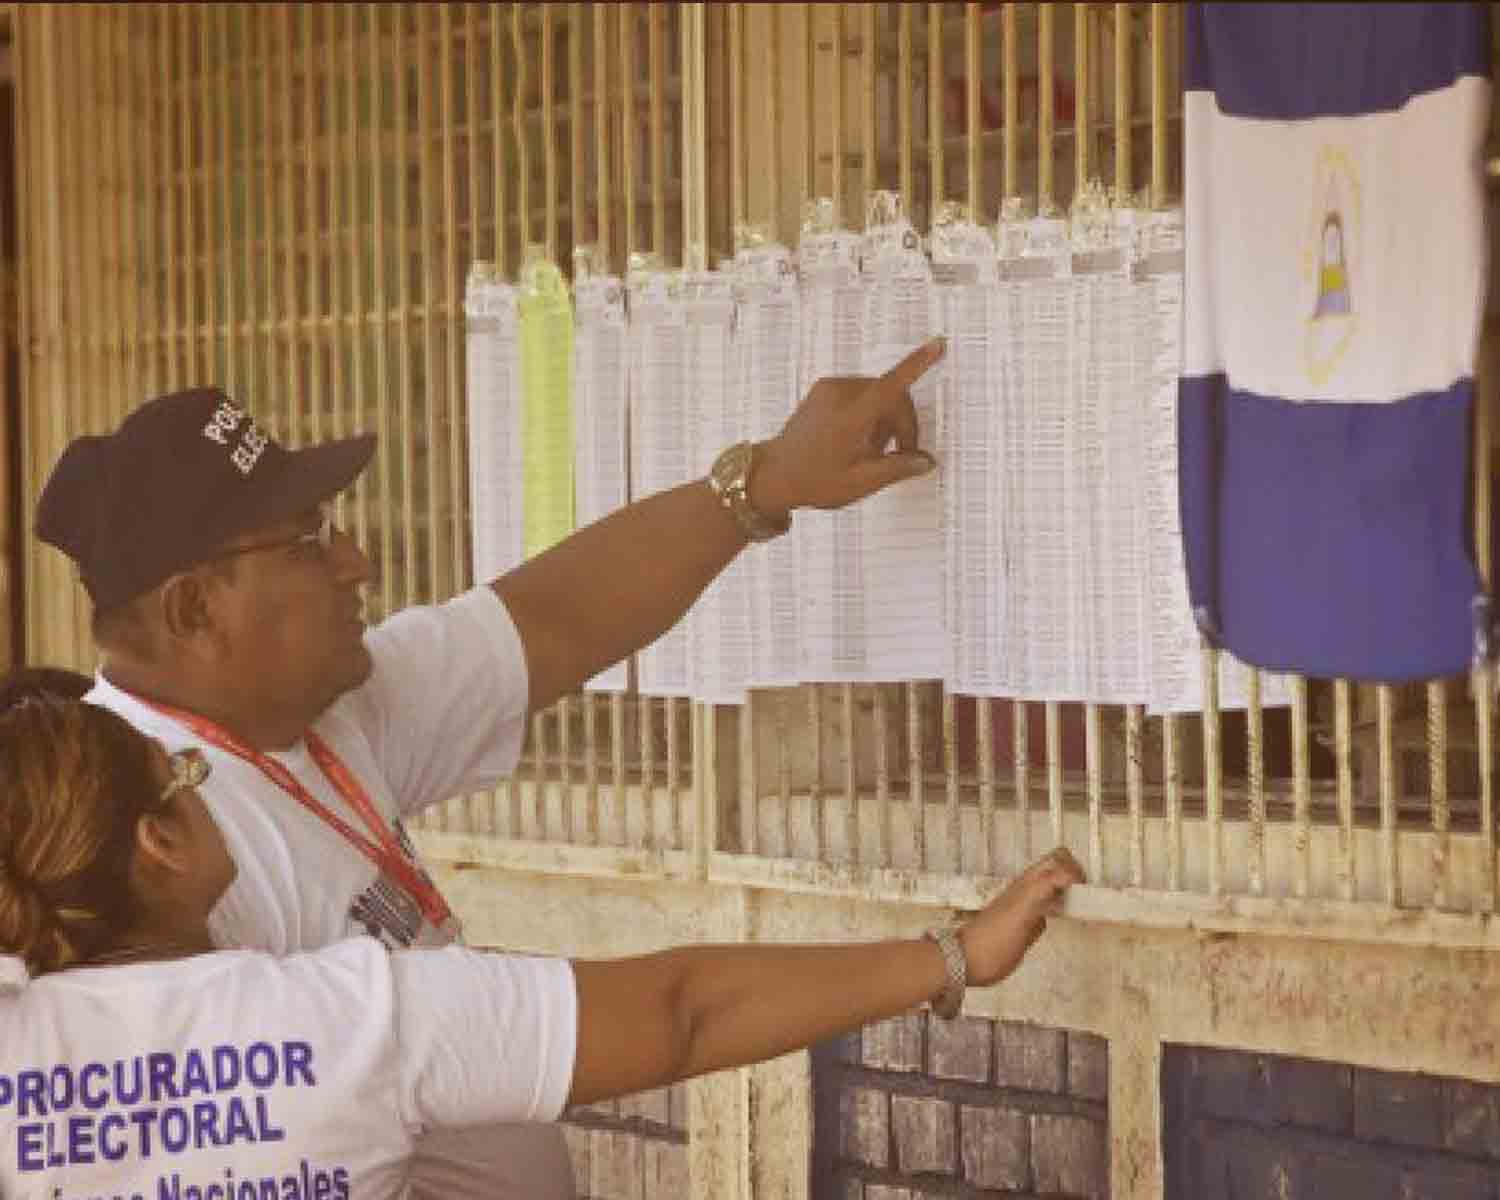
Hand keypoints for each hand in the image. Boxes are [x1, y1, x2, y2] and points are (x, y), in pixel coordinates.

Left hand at [749, 337, 945, 515]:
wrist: (774, 475)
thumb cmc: (813, 480)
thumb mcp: (860, 483)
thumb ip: (897, 468)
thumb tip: (926, 461)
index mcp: (849, 418)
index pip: (891, 387)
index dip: (917, 365)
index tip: (937, 344)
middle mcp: (838, 396)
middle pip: (890, 396)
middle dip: (903, 423)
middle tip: (900, 455)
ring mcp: (829, 390)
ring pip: (877, 395)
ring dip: (885, 420)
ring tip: (872, 451)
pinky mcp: (824, 390)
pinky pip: (861, 394)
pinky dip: (869, 413)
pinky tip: (860, 439)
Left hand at [959, 847, 1083, 986]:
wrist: (970, 962)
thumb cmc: (995, 937)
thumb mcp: (1021, 909)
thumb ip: (1042, 888)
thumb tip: (1068, 873)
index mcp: (1027, 883)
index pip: (1056, 860)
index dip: (1073, 867)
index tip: (1083, 888)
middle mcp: (1029, 891)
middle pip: (1056, 869)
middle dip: (1075, 876)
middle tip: (1086, 895)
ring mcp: (1028, 908)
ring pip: (1053, 887)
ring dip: (1070, 891)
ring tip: (1084, 905)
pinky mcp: (1028, 927)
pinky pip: (1049, 909)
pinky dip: (1062, 909)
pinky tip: (1067, 920)